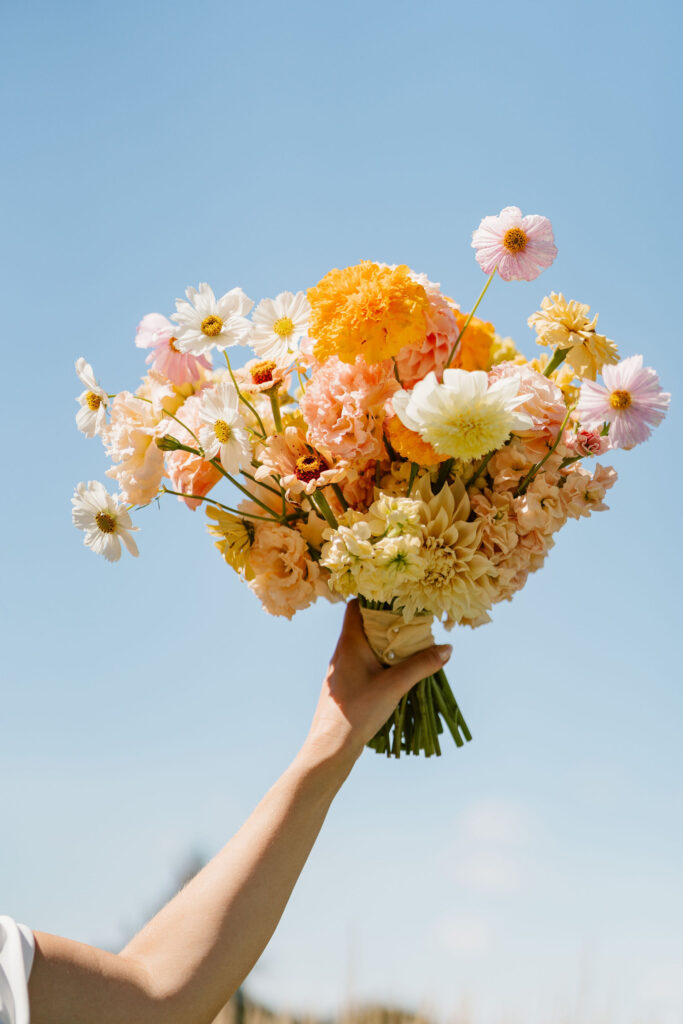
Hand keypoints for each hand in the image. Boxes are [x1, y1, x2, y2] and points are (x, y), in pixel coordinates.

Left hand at [302, 600, 451, 772]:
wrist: (331, 745)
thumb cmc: (358, 711)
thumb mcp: (395, 685)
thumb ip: (421, 665)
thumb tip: (448, 648)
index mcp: (349, 643)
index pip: (355, 607)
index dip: (375, 599)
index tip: (398, 599)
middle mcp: (342, 652)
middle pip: (363, 626)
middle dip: (388, 623)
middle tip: (412, 623)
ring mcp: (341, 670)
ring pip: (364, 647)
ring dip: (385, 645)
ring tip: (409, 647)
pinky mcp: (344, 687)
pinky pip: (363, 664)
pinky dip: (379, 662)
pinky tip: (395, 673)